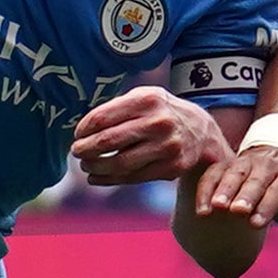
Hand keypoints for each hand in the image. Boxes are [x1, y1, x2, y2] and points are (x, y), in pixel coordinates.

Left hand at [71, 89, 225, 189]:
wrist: (201, 130)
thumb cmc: (161, 112)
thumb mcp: (144, 97)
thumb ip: (116, 108)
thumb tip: (83, 130)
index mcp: (147, 100)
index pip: (103, 117)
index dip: (84, 129)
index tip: (77, 134)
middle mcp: (159, 122)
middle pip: (109, 140)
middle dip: (85, 149)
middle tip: (76, 151)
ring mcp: (167, 147)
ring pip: (119, 163)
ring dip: (95, 167)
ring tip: (86, 166)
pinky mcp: (171, 168)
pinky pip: (133, 178)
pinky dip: (109, 180)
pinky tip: (97, 178)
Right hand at [193, 140, 277, 230]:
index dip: (267, 206)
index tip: (255, 224)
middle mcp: (268, 165)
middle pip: (256, 179)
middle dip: (246, 195)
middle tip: (236, 211)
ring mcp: (246, 161)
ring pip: (234, 172)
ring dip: (224, 189)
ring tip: (216, 207)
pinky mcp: (228, 162)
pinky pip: (215, 172)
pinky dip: (206, 189)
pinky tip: (202, 209)